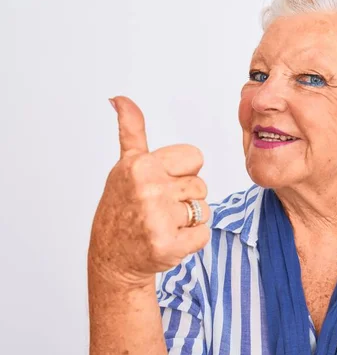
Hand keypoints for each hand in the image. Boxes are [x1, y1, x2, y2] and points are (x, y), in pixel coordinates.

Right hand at [88, 96, 210, 288]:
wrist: (113, 256)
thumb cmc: (123, 207)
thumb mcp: (126, 164)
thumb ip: (131, 130)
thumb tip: (119, 98)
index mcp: (141, 165)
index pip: (195, 158)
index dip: (182, 172)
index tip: (161, 183)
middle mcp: (148, 189)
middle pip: (201, 185)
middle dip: (185, 197)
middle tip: (158, 208)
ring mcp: (157, 218)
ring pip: (204, 210)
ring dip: (188, 220)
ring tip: (161, 224)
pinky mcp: (167, 245)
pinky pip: (203, 234)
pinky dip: (191, 241)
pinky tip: (168, 241)